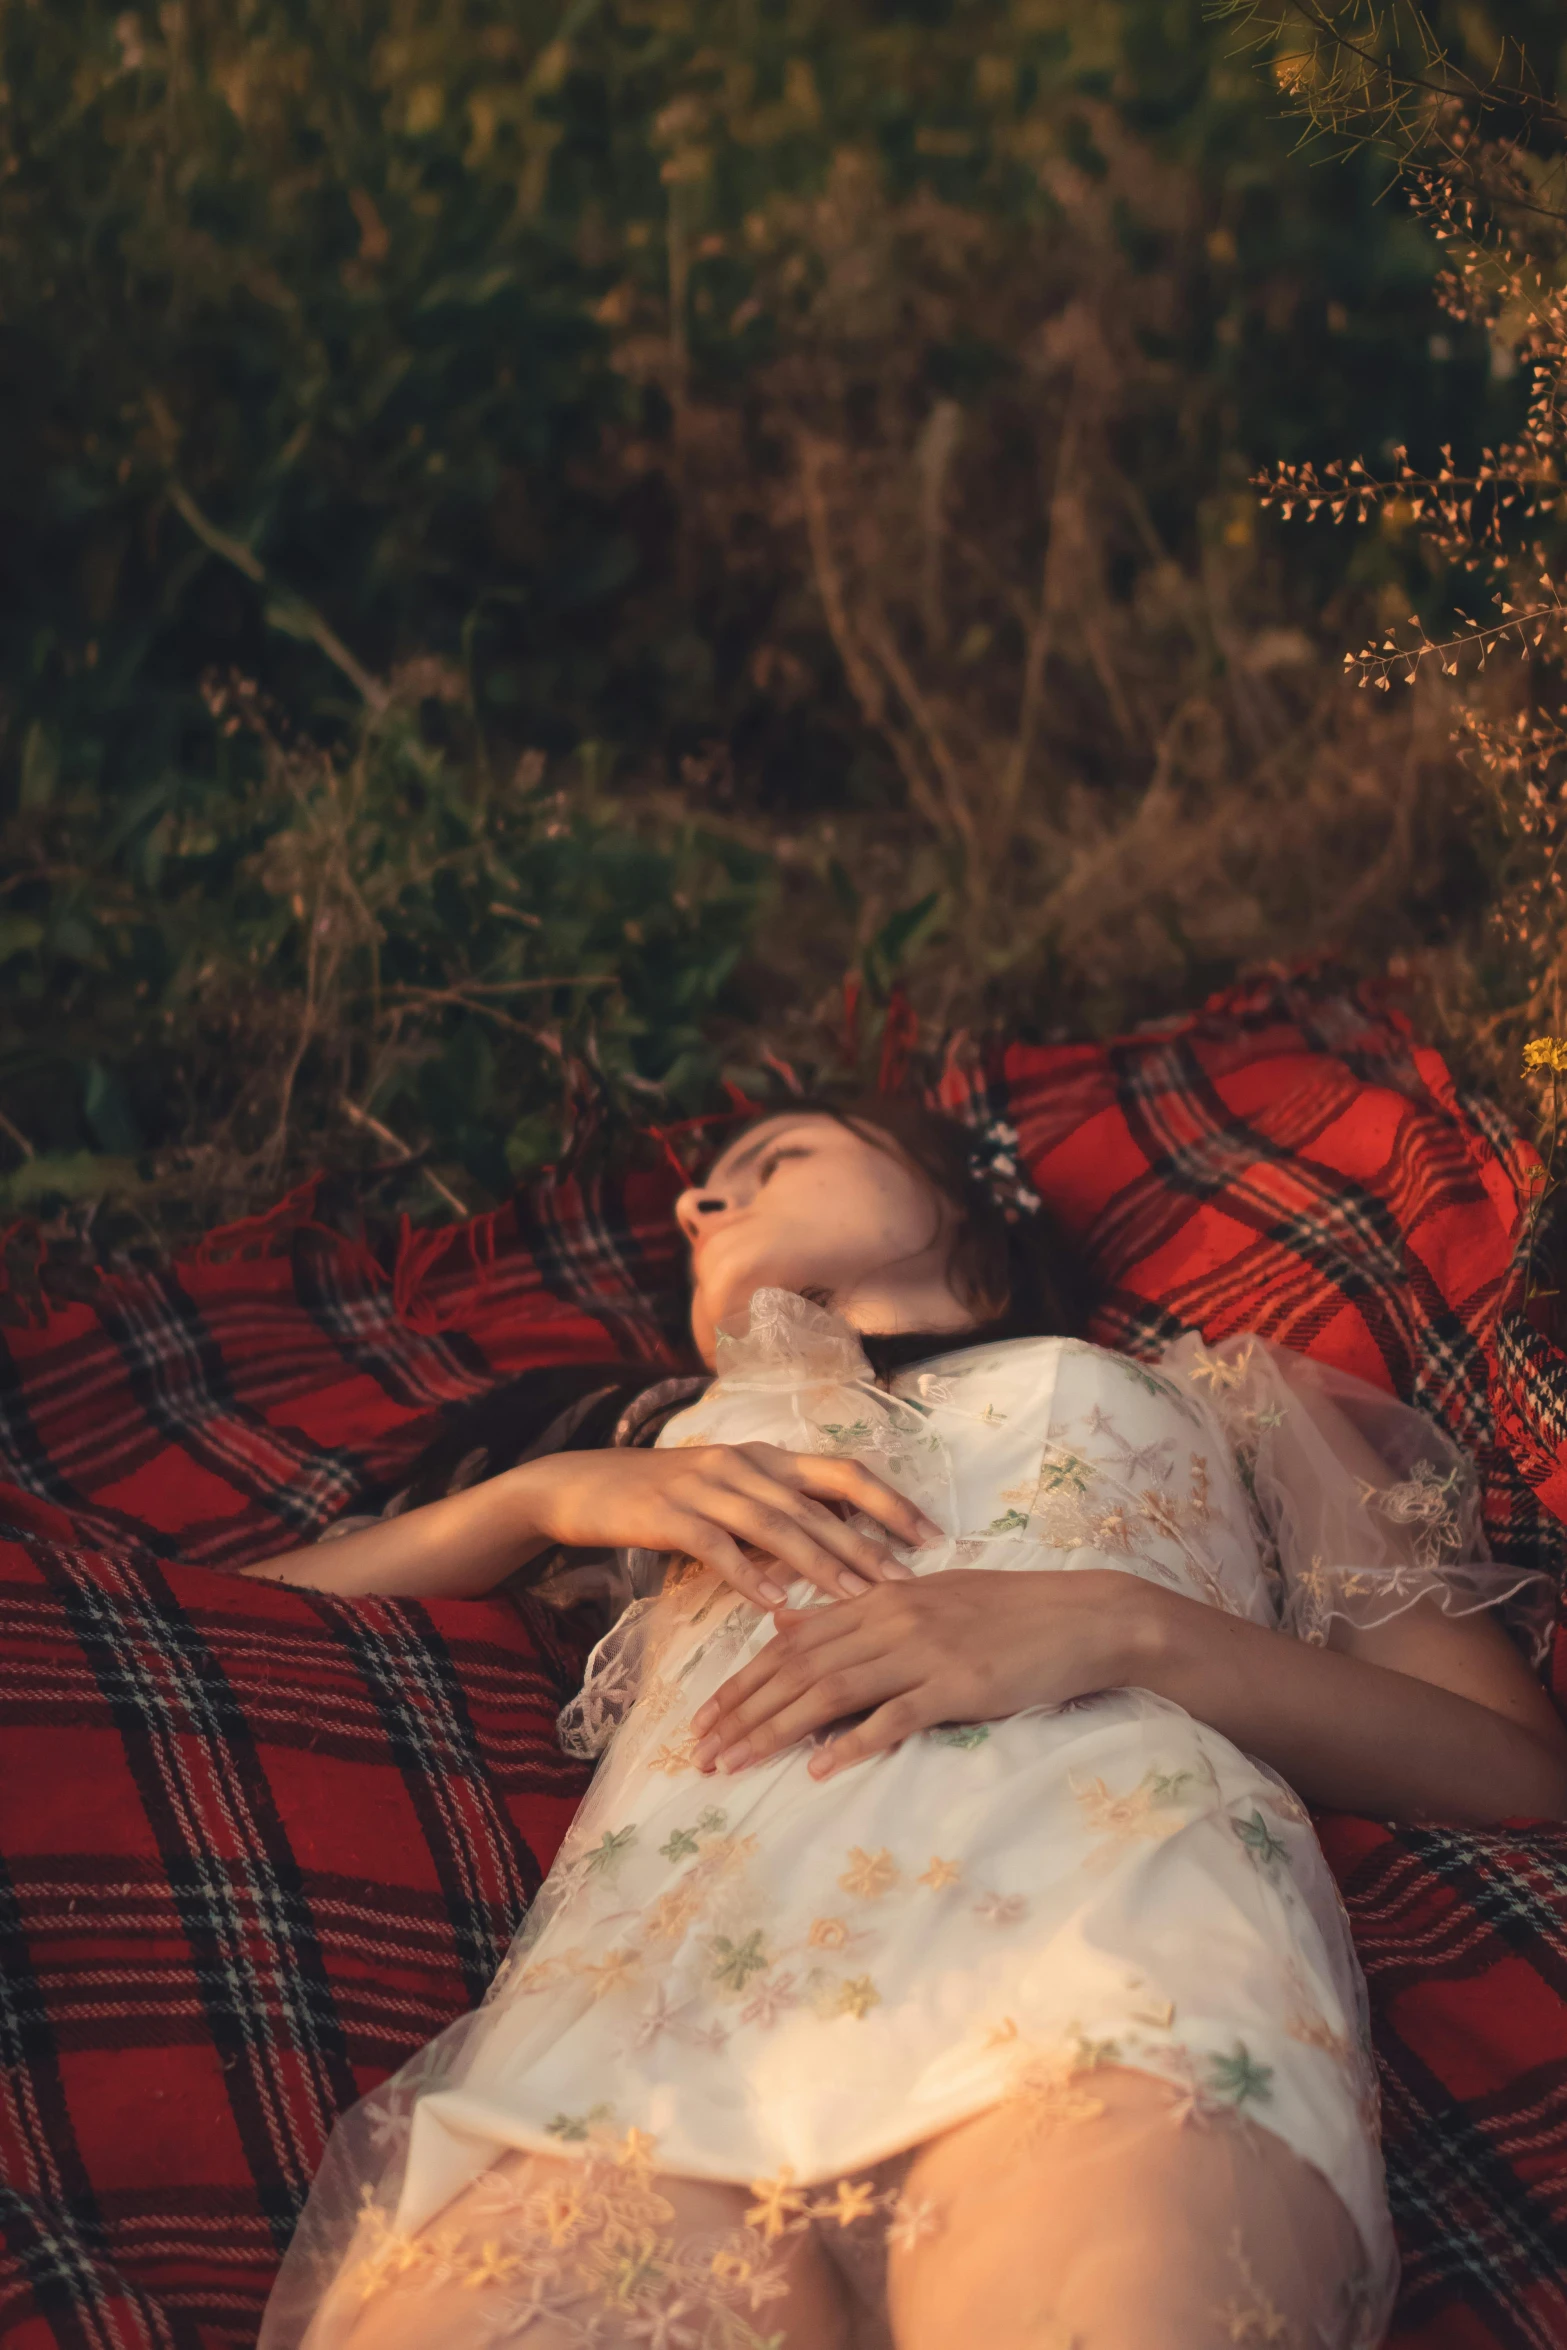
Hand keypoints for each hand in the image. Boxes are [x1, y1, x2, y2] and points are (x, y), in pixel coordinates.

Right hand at [511, 1442, 943, 1608]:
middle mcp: (744, 1463)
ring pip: (776, 1523)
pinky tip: (775, 1602)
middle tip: (908, 1581)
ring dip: (820, 1561)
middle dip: (868, 1542)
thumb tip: (843, 1542)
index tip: (931, 1536)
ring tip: (857, 1597)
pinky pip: (716, 1546)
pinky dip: (748, 1573)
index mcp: (766, 1458)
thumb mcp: (729, 1492)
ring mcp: (705, 1485)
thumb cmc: (664, 1495)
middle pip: (819, 1501)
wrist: (581, 1485)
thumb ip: (779, 1510)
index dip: (890, 1501)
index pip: (843, 1472)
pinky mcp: (668, 1514)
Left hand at [689, 1568, 1156, 1778]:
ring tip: (737, 1763)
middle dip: (743, 1711)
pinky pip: (895, 1717)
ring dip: (776, 1730)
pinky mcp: (958, 1685)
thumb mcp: (927, 1598)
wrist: (1083, 1616)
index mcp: (881, 1600)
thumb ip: (859, 1614)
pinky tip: (820, 1768)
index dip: (745, 1680)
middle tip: (701, 1752)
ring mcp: (923, 1652)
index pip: (794, 1643)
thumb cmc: (1008, 1611)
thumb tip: (792, 1625)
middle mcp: (892, 1621)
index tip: (705, 1716)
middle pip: (799, 1668)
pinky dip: (854, 1743)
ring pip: (831, 1691)